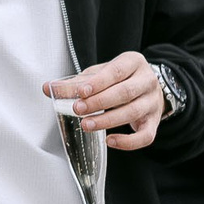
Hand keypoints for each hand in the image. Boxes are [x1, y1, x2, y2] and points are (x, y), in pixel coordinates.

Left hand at [48, 52, 166, 150]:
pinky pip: (145, 136)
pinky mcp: (154, 122)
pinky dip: (128, 142)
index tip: (80, 92)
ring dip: (108, 120)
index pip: (116, 71)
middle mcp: (146, 81)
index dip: (98, 83)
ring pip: (133, 112)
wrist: (147, 87)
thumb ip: (76, 83)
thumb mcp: (99, 74)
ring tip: (87, 125)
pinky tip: (109, 141)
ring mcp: (152, 102)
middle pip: (125, 92)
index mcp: (133, 62)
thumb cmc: (118, 80)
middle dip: (99, 102)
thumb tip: (48, 88)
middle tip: (78, 110)